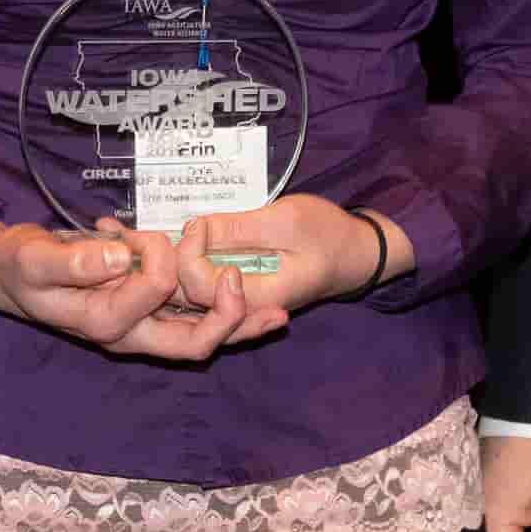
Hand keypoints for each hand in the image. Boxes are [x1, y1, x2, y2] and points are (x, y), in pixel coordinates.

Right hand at [0, 208, 269, 360]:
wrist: (10, 274)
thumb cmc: (18, 264)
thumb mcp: (32, 257)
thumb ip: (71, 260)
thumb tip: (119, 256)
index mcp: (102, 321)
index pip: (153, 294)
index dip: (162, 261)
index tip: (152, 234)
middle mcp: (129, 333)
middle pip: (192, 343)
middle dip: (231, 320)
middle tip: (259, 292)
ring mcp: (141, 328)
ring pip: (200, 338)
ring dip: (239, 325)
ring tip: (281, 312)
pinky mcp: (149, 314)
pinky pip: (194, 322)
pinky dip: (226, 314)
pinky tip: (254, 300)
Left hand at [170, 193, 404, 317]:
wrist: (355, 254)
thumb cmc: (329, 234)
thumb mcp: (287, 220)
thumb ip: (239, 227)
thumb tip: (195, 227)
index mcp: (260, 298)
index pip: (200, 287)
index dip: (190, 253)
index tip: (200, 223)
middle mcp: (246, 311)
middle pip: (188, 296)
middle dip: (175, 262)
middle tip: (181, 228)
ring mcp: (242, 305)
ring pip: (192, 295)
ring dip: (180, 266)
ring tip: (179, 235)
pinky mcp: (240, 294)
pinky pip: (205, 288)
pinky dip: (193, 267)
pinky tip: (192, 245)